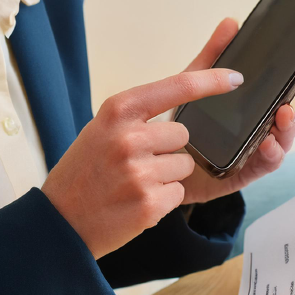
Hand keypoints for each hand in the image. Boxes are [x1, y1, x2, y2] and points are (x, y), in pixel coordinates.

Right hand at [41, 68, 243, 258]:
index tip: (236, 78)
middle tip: (135, 163)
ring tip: (133, 183)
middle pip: (184, 134)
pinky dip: (163, 200)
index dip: (212, 80)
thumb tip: (196, 73)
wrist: (58, 221)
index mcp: (118, 110)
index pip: (178, 86)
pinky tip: (134, 202)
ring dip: (168, 176)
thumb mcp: (108, 124)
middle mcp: (128, 137)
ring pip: (185, 165)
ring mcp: (138, 172)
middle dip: (170, 149)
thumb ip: (151, 102)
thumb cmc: (87, 167)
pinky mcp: (148, 203)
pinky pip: (178, 192)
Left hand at [179, 19, 294, 203]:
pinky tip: (265, 146)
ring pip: (275, 149)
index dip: (284, 97)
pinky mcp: (237, 176)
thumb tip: (231, 22)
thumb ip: (212, 57)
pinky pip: (259, 169)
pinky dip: (268, 157)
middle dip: (288, 120)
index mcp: (246, 116)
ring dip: (283, 137)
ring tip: (280, 124)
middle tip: (286, 108)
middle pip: (280, 128)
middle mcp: (251, 136)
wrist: (153, 163)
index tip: (288, 89)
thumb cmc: (176, 126)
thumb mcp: (193, 86)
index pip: (272, 105)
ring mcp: (246, 157)